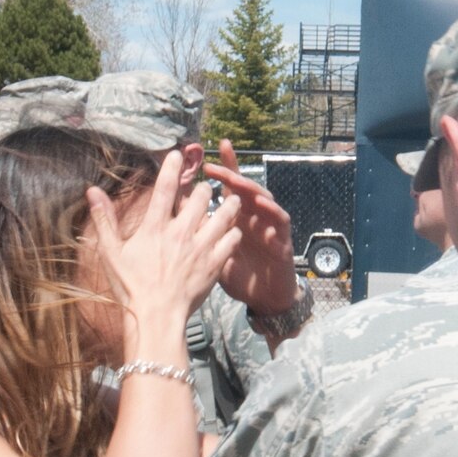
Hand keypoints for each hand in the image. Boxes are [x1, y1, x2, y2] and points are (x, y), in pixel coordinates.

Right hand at [84, 151, 240, 342]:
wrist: (156, 317)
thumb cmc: (131, 287)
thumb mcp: (111, 253)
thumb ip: (104, 220)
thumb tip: (92, 191)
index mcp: (154, 228)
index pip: (164, 188)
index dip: (171, 166)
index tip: (176, 153)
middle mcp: (179, 232)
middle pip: (199, 196)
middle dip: (202, 188)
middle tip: (203, 189)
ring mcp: (200, 248)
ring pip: (222, 214)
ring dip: (226, 204)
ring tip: (229, 200)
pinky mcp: (214, 264)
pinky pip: (232, 240)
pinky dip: (233, 232)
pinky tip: (232, 230)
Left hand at [205, 139, 301, 314]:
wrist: (264, 299)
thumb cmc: (239, 275)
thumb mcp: (214, 254)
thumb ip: (201, 236)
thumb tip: (174, 220)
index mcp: (238, 218)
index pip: (229, 189)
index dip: (222, 171)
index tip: (205, 157)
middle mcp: (255, 217)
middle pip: (245, 188)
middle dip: (231, 174)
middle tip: (213, 167)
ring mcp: (270, 227)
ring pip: (264, 199)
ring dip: (251, 189)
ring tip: (237, 183)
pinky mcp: (283, 240)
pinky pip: (281, 221)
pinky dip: (273, 212)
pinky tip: (264, 205)